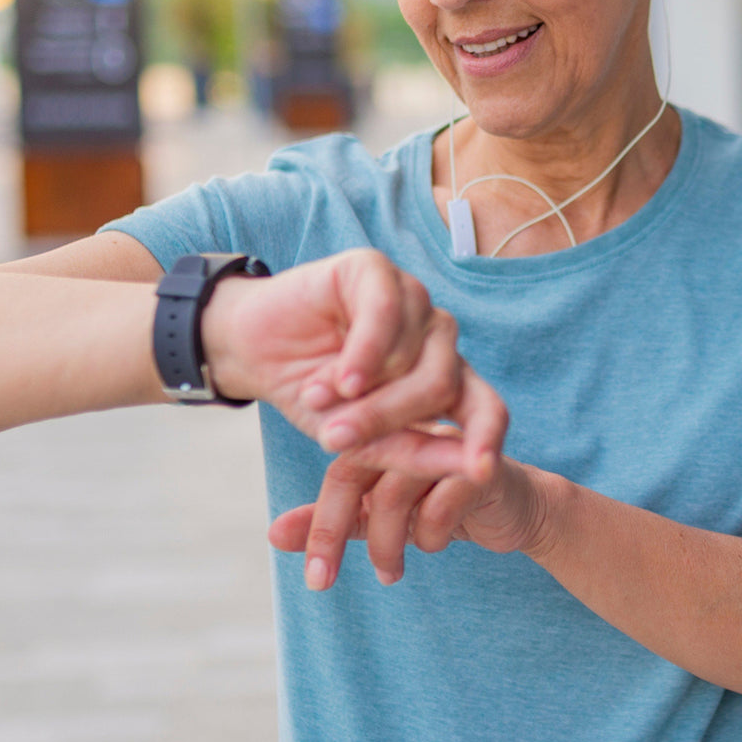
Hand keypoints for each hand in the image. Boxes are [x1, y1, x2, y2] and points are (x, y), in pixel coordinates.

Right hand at [201, 249, 506, 481]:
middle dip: (387, 419)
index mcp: (445, 381)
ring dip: (363, 392)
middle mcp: (436, 339)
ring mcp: (412, 301)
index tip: (482, 472)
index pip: (487, 407)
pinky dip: (362, 354)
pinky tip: (338, 378)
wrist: (253, 352)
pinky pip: (387, 313)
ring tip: (316, 399)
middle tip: (334, 439)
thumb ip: (411, 452)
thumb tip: (473, 470)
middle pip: (441, 385)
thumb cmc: (313, 397)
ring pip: (413, 354)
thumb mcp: (358, 439)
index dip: (488, 437)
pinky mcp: (376, 270)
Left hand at [268, 427, 548, 589]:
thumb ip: (335, 520)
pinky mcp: (481, 465)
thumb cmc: (440, 504)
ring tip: (390, 574)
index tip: (313, 576)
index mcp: (383, 432)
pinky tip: (434, 545)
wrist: (514, 508)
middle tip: (323, 582)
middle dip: (334, 531)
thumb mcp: (382, 516)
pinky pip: (443, 502)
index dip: (318, 522)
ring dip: (387, 543)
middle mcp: (410, 427)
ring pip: (396, 489)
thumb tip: (272, 536)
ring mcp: (447, 442)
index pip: (339, 468)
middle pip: (357, 469)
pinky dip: (431, 534)